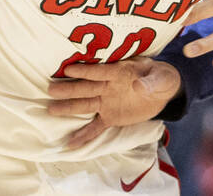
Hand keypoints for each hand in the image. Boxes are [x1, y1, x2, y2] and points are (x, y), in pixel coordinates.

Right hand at [46, 58, 181, 148]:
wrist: (163, 90)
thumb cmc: (160, 77)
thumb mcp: (161, 78)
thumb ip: (151, 82)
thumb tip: (139, 86)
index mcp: (120, 72)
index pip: (99, 71)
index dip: (85, 71)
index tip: (68, 70)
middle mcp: (108, 86)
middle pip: (86, 88)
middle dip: (69, 89)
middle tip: (50, 90)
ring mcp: (107, 102)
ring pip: (85, 105)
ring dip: (69, 108)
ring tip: (51, 110)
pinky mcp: (110, 117)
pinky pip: (95, 127)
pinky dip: (84, 135)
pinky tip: (71, 143)